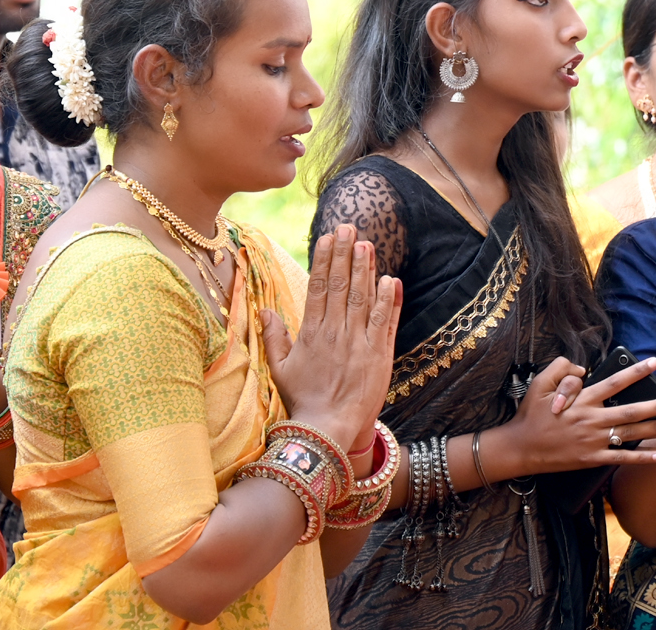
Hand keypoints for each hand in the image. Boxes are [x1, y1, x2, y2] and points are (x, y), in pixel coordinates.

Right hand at [264, 225, 402, 452]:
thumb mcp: (280, 369)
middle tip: (349, 227)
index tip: (327, 237)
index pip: (318, 288)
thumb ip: (274, 337)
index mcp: (311, 333)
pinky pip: (384, 322)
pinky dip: (388, 300)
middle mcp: (335, 333)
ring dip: (366, 270)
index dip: (323, 260)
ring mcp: (358, 342)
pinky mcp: (379, 354)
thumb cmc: (303, 399)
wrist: (328, 428)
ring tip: (368, 244)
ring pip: (363, 298)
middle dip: (345, 254)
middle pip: (341, 286)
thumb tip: (264, 310)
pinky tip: (390, 279)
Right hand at [494, 356, 655, 472]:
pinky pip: (622, 458)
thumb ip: (562, 369)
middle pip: (632, 410)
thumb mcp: (540, 384)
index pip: (614, 382)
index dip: (635, 372)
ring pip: (632, 434)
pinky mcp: (592, 459)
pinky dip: (643, 457)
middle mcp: (592, 419)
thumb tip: (583, 369)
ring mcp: (593, 440)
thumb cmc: (531, 415)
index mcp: (582, 400)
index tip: (655, 363)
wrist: (520, 448)